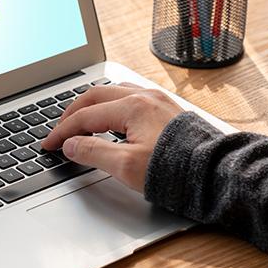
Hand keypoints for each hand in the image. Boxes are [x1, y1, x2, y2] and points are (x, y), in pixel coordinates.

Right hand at [41, 83, 183, 190]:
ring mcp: (159, 102)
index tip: (50, 144)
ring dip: (94, 105)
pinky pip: (132, 98)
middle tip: (60, 129)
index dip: (63, 131)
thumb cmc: (178, 172)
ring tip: (82, 120)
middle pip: (97, 96)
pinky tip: (112, 119)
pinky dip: (112, 106)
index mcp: (132, 107)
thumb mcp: (126, 167)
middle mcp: (145, 97)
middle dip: (73, 112)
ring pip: (115, 92)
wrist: (217, 175)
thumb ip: (93, 152)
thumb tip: (71, 145)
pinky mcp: (168, 111)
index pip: (86, 116)